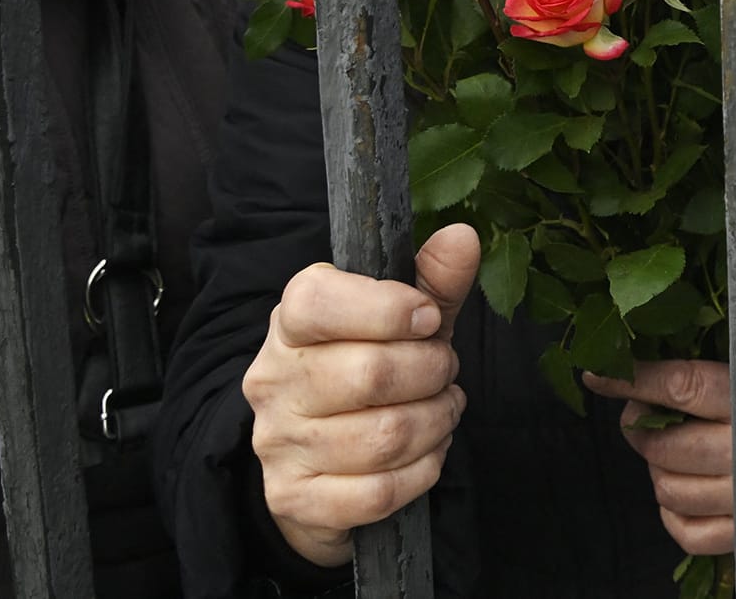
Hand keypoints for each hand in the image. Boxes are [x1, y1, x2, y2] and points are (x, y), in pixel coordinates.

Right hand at [245, 224, 478, 567]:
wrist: (319, 459)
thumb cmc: (368, 369)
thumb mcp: (404, 318)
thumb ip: (433, 279)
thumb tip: (462, 237)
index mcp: (290, 322)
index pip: (318, 302)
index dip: (387, 308)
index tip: (429, 318)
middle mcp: (273, 380)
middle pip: (370, 374)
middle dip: (432, 370)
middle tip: (444, 368)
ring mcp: (278, 444)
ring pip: (384, 437)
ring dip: (435, 422)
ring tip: (443, 408)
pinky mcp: (294, 498)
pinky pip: (377, 492)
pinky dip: (421, 472)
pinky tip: (427, 452)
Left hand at [588, 360, 735, 557]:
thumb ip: (732, 360)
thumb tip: (666, 348)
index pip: (681, 386)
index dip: (633, 380)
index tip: (598, 374)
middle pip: (666, 447)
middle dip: (640, 431)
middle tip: (640, 418)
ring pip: (672, 491)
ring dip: (657, 471)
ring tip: (667, 454)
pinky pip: (690, 534)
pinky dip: (672, 515)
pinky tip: (678, 495)